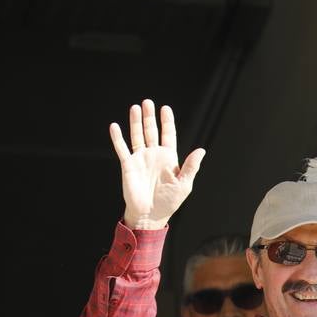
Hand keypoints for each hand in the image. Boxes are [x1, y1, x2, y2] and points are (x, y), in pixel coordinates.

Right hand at [110, 100, 204, 229]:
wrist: (150, 215)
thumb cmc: (169, 201)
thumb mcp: (184, 184)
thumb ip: (191, 166)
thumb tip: (201, 150)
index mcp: (169, 158)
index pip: (168, 135)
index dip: (167, 122)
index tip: (165, 108)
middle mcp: (154, 155)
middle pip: (151, 131)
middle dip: (150, 117)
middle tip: (148, 102)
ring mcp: (140, 159)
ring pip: (137, 135)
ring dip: (135, 122)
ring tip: (135, 108)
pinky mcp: (128, 165)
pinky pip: (122, 148)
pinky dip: (118, 137)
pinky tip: (115, 126)